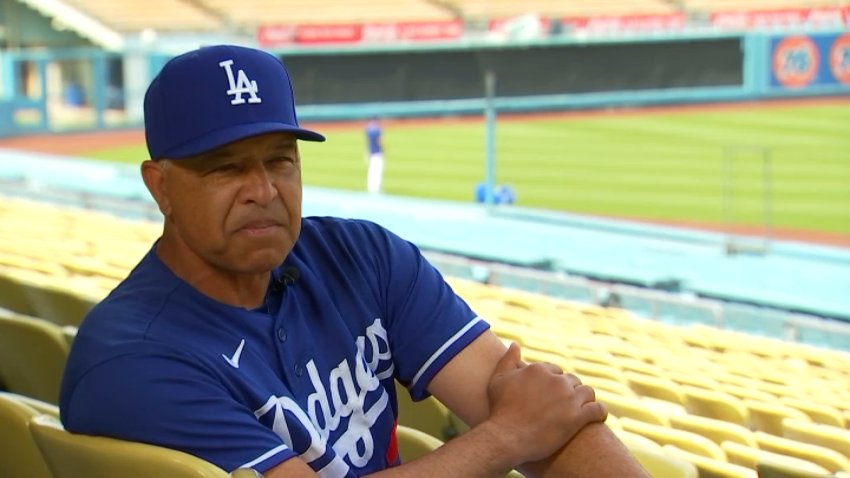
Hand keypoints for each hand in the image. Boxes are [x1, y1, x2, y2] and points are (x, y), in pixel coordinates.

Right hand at [485, 343, 606, 464]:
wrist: (506, 437)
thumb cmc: (500, 410)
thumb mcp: (498, 380)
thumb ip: (507, 360)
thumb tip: (515, 344)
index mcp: (540, 369)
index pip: (556, 371)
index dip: (554, 382)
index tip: (552, 395)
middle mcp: (557, 380)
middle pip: (572, 381)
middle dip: (570, 391)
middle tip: (566, 405)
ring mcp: (569, 398)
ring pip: (588, 392)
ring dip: (586, 399)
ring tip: (583, 409)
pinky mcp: (578, 417)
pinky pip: (598, 410)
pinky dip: (600, 413)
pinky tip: (599, 417)